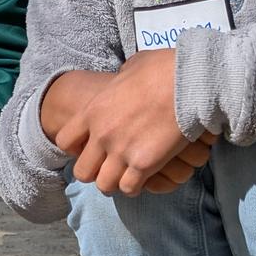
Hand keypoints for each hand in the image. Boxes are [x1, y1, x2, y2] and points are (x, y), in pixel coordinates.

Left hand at [41, 56, 211, 196]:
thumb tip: (127, 76)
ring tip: (127, 176)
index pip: (64, 141)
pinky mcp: (144, 164)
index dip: (76, 148)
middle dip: (94, 172)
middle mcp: (102, 134)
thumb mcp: (133, 67)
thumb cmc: (165, 69)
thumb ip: (122, 79)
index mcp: (93, 111)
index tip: (89, 148)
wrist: (190, 81)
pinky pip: (129, 188)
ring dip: (115, 182)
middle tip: (109, 168)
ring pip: (104, 185)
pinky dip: (135, 186)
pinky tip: (144, 177)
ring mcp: (121, 151)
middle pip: (82, 171)